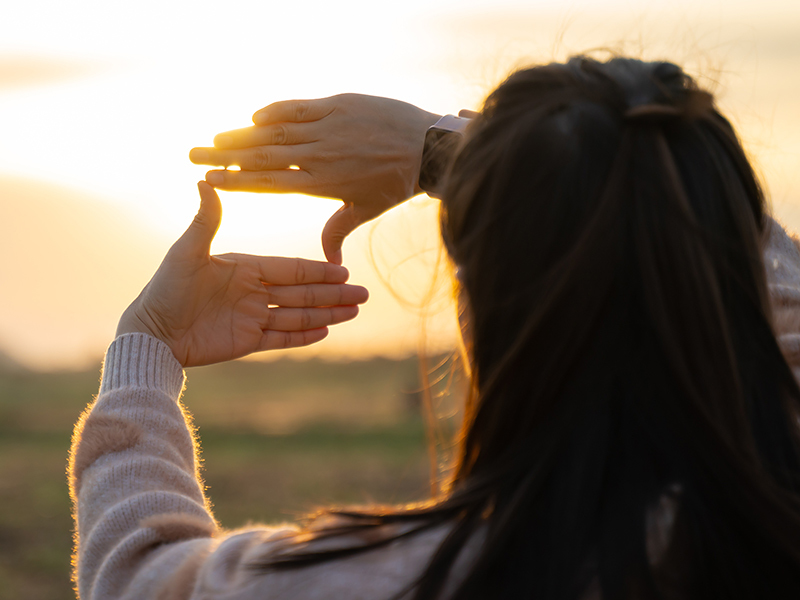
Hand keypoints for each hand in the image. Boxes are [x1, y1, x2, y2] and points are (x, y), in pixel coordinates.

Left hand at [117, 182, 368, 366]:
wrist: (152, 331)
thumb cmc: (165, 288)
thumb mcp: (187, 251)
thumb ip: (205, 221)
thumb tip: (206, 181)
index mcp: (246, 269)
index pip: (291, 269)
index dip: (318, 271)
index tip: (344, 270)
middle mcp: (254, 292)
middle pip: (302, 293)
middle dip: (333, 294)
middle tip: (363, 295)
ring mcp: (252, 318)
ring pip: (298, 315)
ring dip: (327, 314)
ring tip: (354, 312)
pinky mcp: (247, 342)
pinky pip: (282, 338)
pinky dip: (304, 336)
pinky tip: (326, 332)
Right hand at [189, 94, 440, 263]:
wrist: (428, 147)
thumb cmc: (396, 183)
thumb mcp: (365, 209)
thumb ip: (338, 229)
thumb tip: (330, 264)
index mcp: (321, 182)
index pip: (269, 182)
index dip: (237, 181)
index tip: (209, 180)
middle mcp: (318, 154)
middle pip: (261, 155)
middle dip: (224, 157)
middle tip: (193, 155)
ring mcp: (327, 127)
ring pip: (275, 130)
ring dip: (242, 135)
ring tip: (214, 139)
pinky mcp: (338, 104)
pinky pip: (299, 106)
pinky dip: (275, 110)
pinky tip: (253, 117)